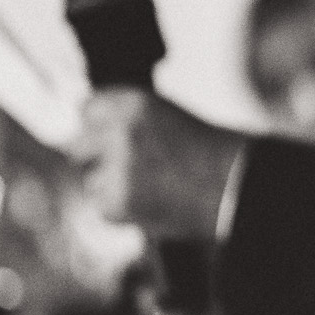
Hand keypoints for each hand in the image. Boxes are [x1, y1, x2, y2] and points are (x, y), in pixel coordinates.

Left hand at [76, 89, 244, 238]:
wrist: (236, 188)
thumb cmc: (210, 154)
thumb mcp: (167, 118)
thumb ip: (128, 122)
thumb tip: (90, 135)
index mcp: (133, 103)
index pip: (88, 110)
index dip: (96, 128)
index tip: (104, 139)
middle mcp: (120, 130)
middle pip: (78, 145)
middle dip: (96, 159)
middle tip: (127, 171)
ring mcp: (116, 167)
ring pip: (90, 181)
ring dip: (111, 189)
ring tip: (151, 190)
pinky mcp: (116, 201)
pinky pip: (103, 209)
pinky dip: (122, 212)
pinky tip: (152, 205)